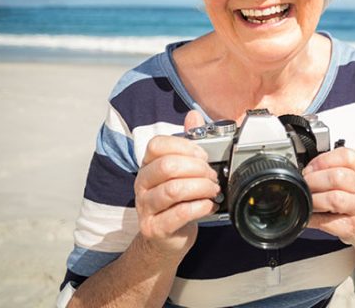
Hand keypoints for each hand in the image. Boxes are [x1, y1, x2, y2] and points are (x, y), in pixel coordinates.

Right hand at [134, 111, 219, 256]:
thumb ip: (187, 143)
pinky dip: (200, 207)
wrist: (165, 239)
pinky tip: (208, 206)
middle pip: (168, 167)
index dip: (185, 147)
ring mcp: (146, 207)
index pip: (157, 145)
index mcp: (147, 166)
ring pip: (174, 190)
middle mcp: (142, 184)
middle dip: (198, 169)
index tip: (203, 156)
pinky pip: (180, 213)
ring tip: (212, 191)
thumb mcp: (181, 171)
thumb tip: (193, 115)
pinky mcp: (155, 228)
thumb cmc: (175, 202)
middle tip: (211, 176)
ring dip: (201, 188)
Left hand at [303, 147, 354, 247]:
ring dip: (314, 200)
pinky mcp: (351, 227)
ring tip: (308, 201)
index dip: (322, 161)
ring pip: (335, 199)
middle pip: (337, 177)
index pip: (345, 156)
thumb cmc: (352, 198)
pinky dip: (312, 219)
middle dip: (314, 181)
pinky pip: (327, 222)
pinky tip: (309, 216)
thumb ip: (326, 170)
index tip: (311, 169)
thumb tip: (301, 173)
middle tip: (306, 186)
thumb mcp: (346, 178)